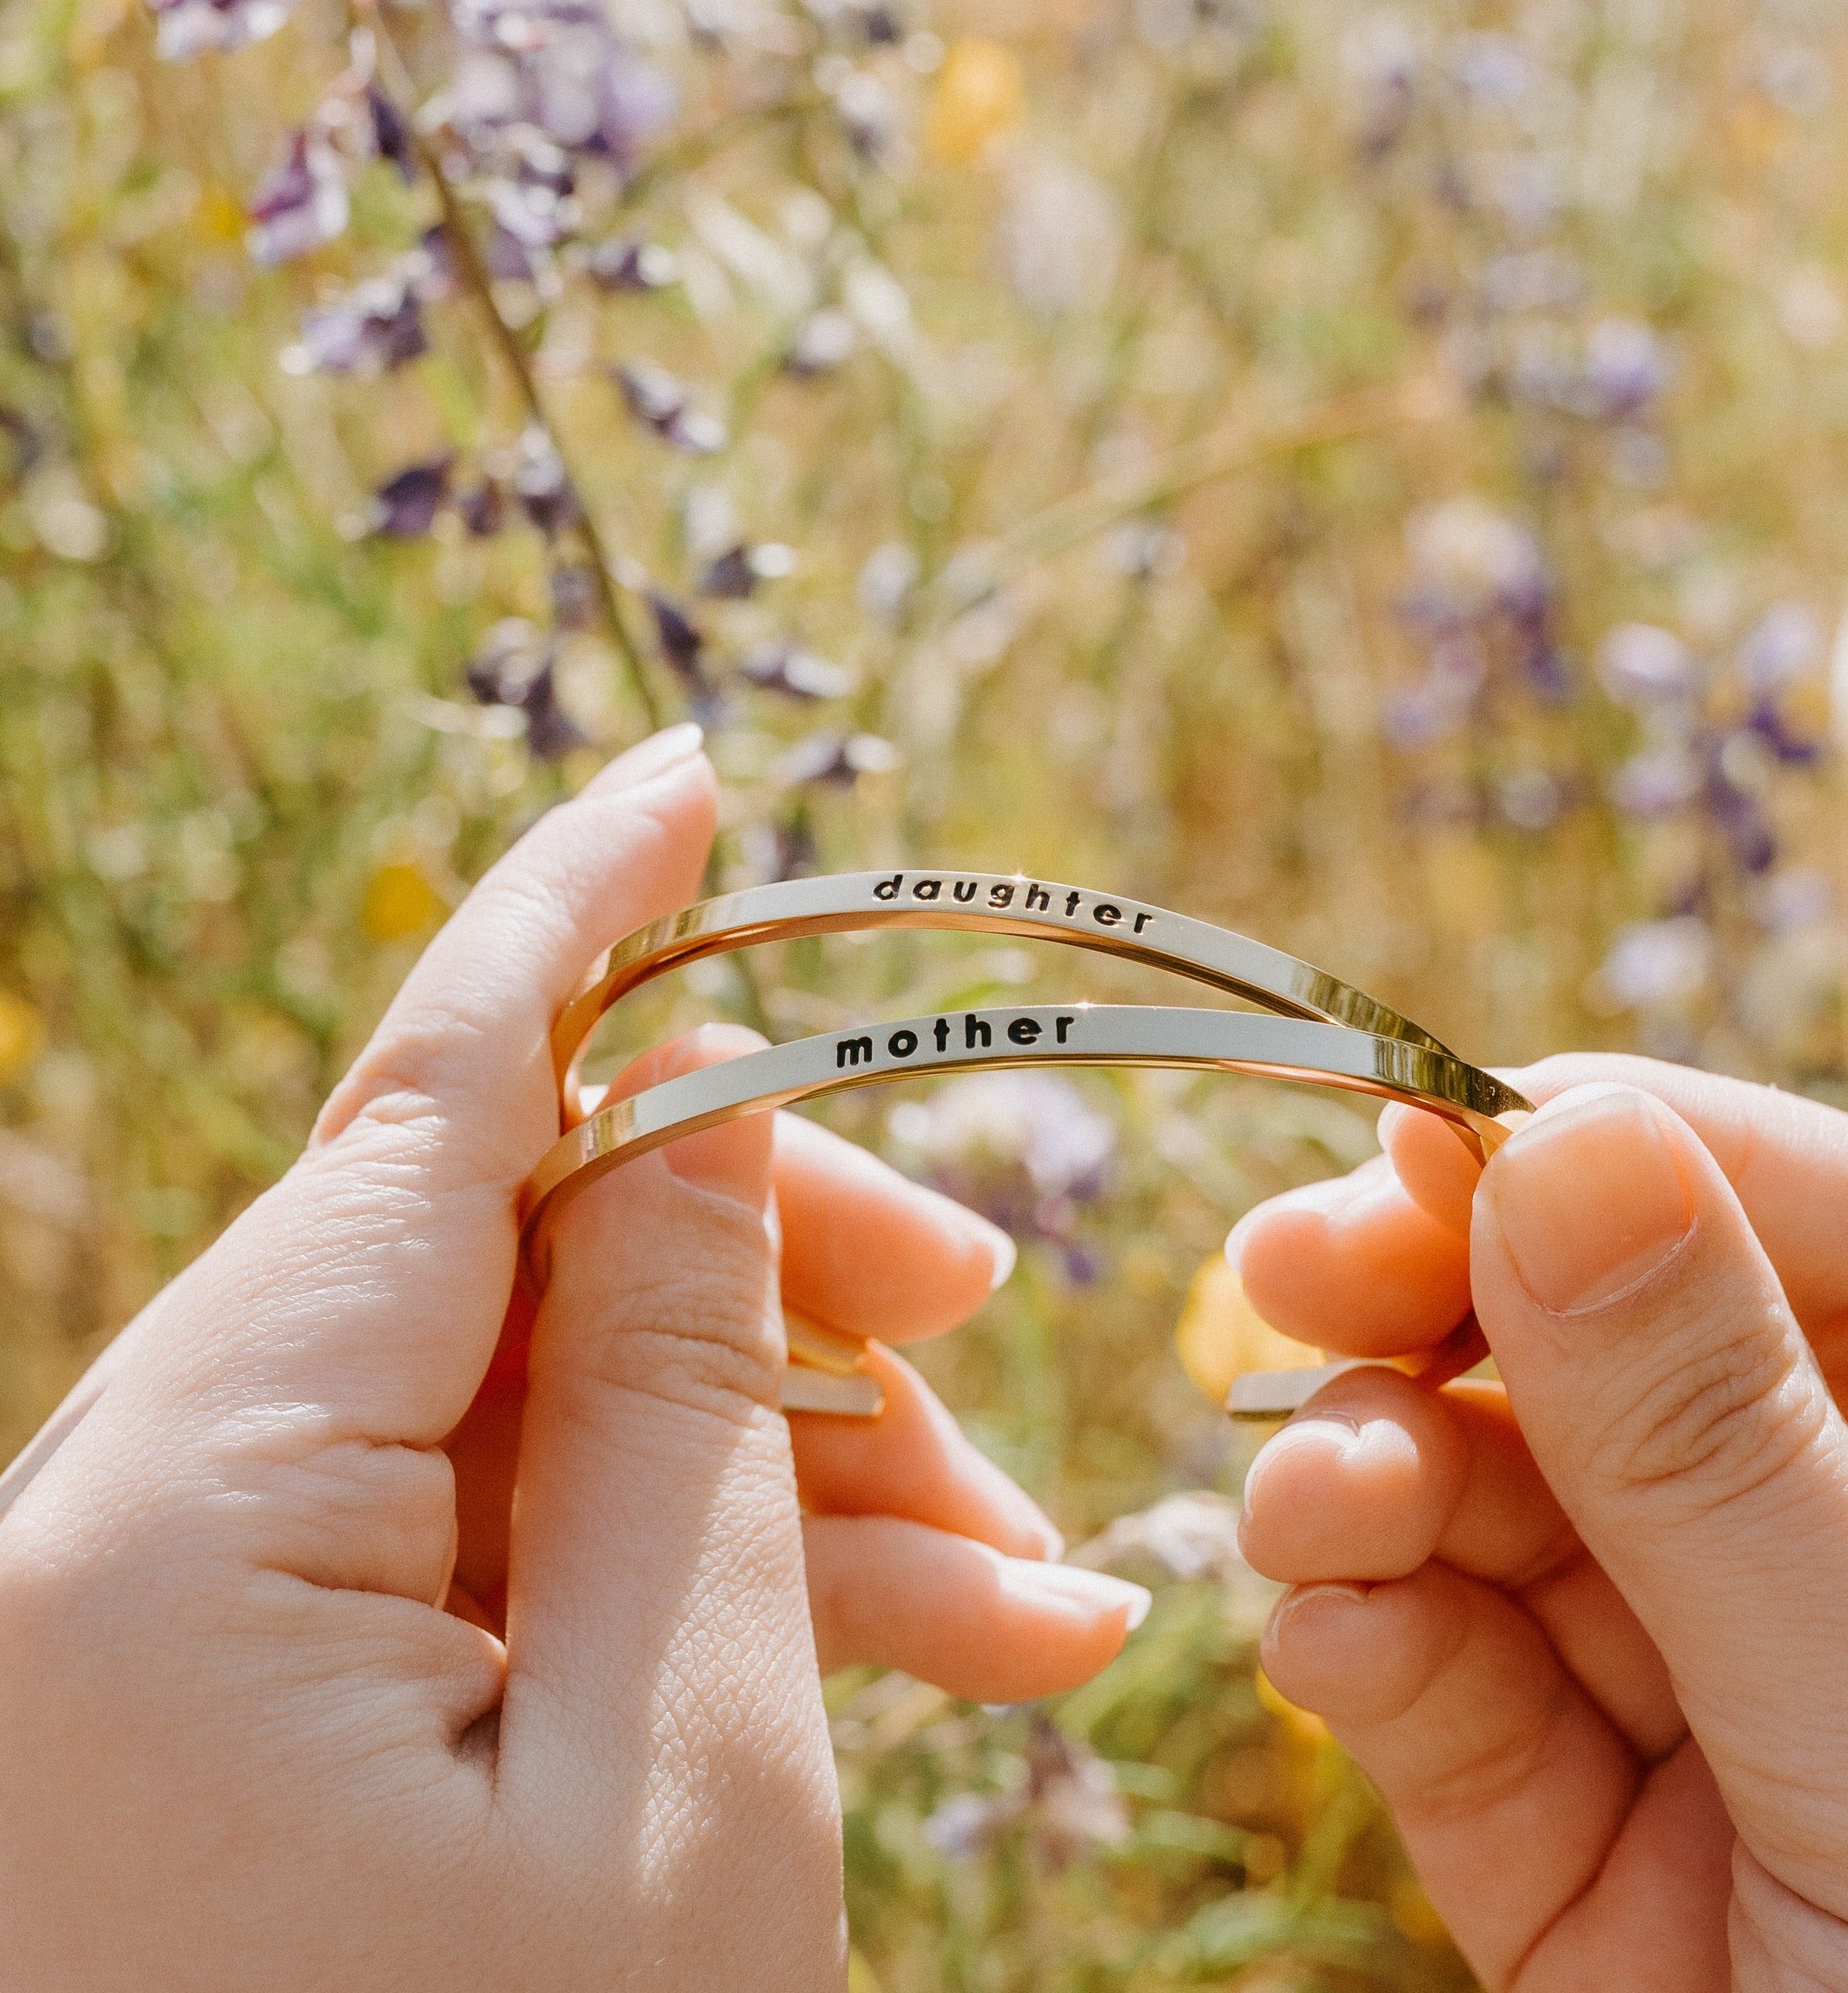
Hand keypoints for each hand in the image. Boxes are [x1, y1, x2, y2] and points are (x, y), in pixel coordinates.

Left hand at [0, 726, 1145, 1990]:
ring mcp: (166, 1630)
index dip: (580, 923)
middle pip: (491, 1272)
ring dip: (778, 1474)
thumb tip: (698, 1109)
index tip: (695, 779)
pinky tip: (932, 1651)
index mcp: (165, 1531)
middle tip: (988, 1319)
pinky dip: (696, 1585)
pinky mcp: (238, 1708)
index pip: (417, 1112)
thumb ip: (675, 1399)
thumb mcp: (684, 1772)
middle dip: (767, 1278)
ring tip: (1031, 1592)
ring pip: (523, 1428)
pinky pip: (488, 1564)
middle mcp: (112, 1539)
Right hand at [1229, 1057, 1847, 1988]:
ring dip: (1386, 1470)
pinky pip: (1468, 1700)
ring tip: (1307, 1483)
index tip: (1438, 1118)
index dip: (1641, 1156)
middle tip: (1299, 1259)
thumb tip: (1553, 1138)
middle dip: (1465, 1299)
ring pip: (1527, 1520)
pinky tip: (1322, 1601)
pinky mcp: (1609, 1878)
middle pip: (1654, 1359)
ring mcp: (1752, 1726)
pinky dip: (1372, 1632)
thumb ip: (1735, 1458)